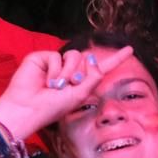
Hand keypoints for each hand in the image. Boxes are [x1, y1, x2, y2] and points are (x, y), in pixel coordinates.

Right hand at [0, 46, 133, 142]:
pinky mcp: (42, 58)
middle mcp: (70, 70)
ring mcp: (56, 63)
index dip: (116, 58)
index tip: (130, 49)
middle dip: (80, 73)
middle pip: (86, 59)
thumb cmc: (51, 108)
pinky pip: (57, 56)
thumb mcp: (79, 95)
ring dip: (68, 72)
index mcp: (81, 81)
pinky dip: (55, 70)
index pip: (101, 67)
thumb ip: (92, 78)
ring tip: (56, 86)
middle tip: (68, 87)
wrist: (28, 109)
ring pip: (74, 55)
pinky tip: (47, 81)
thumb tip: (92, 58)